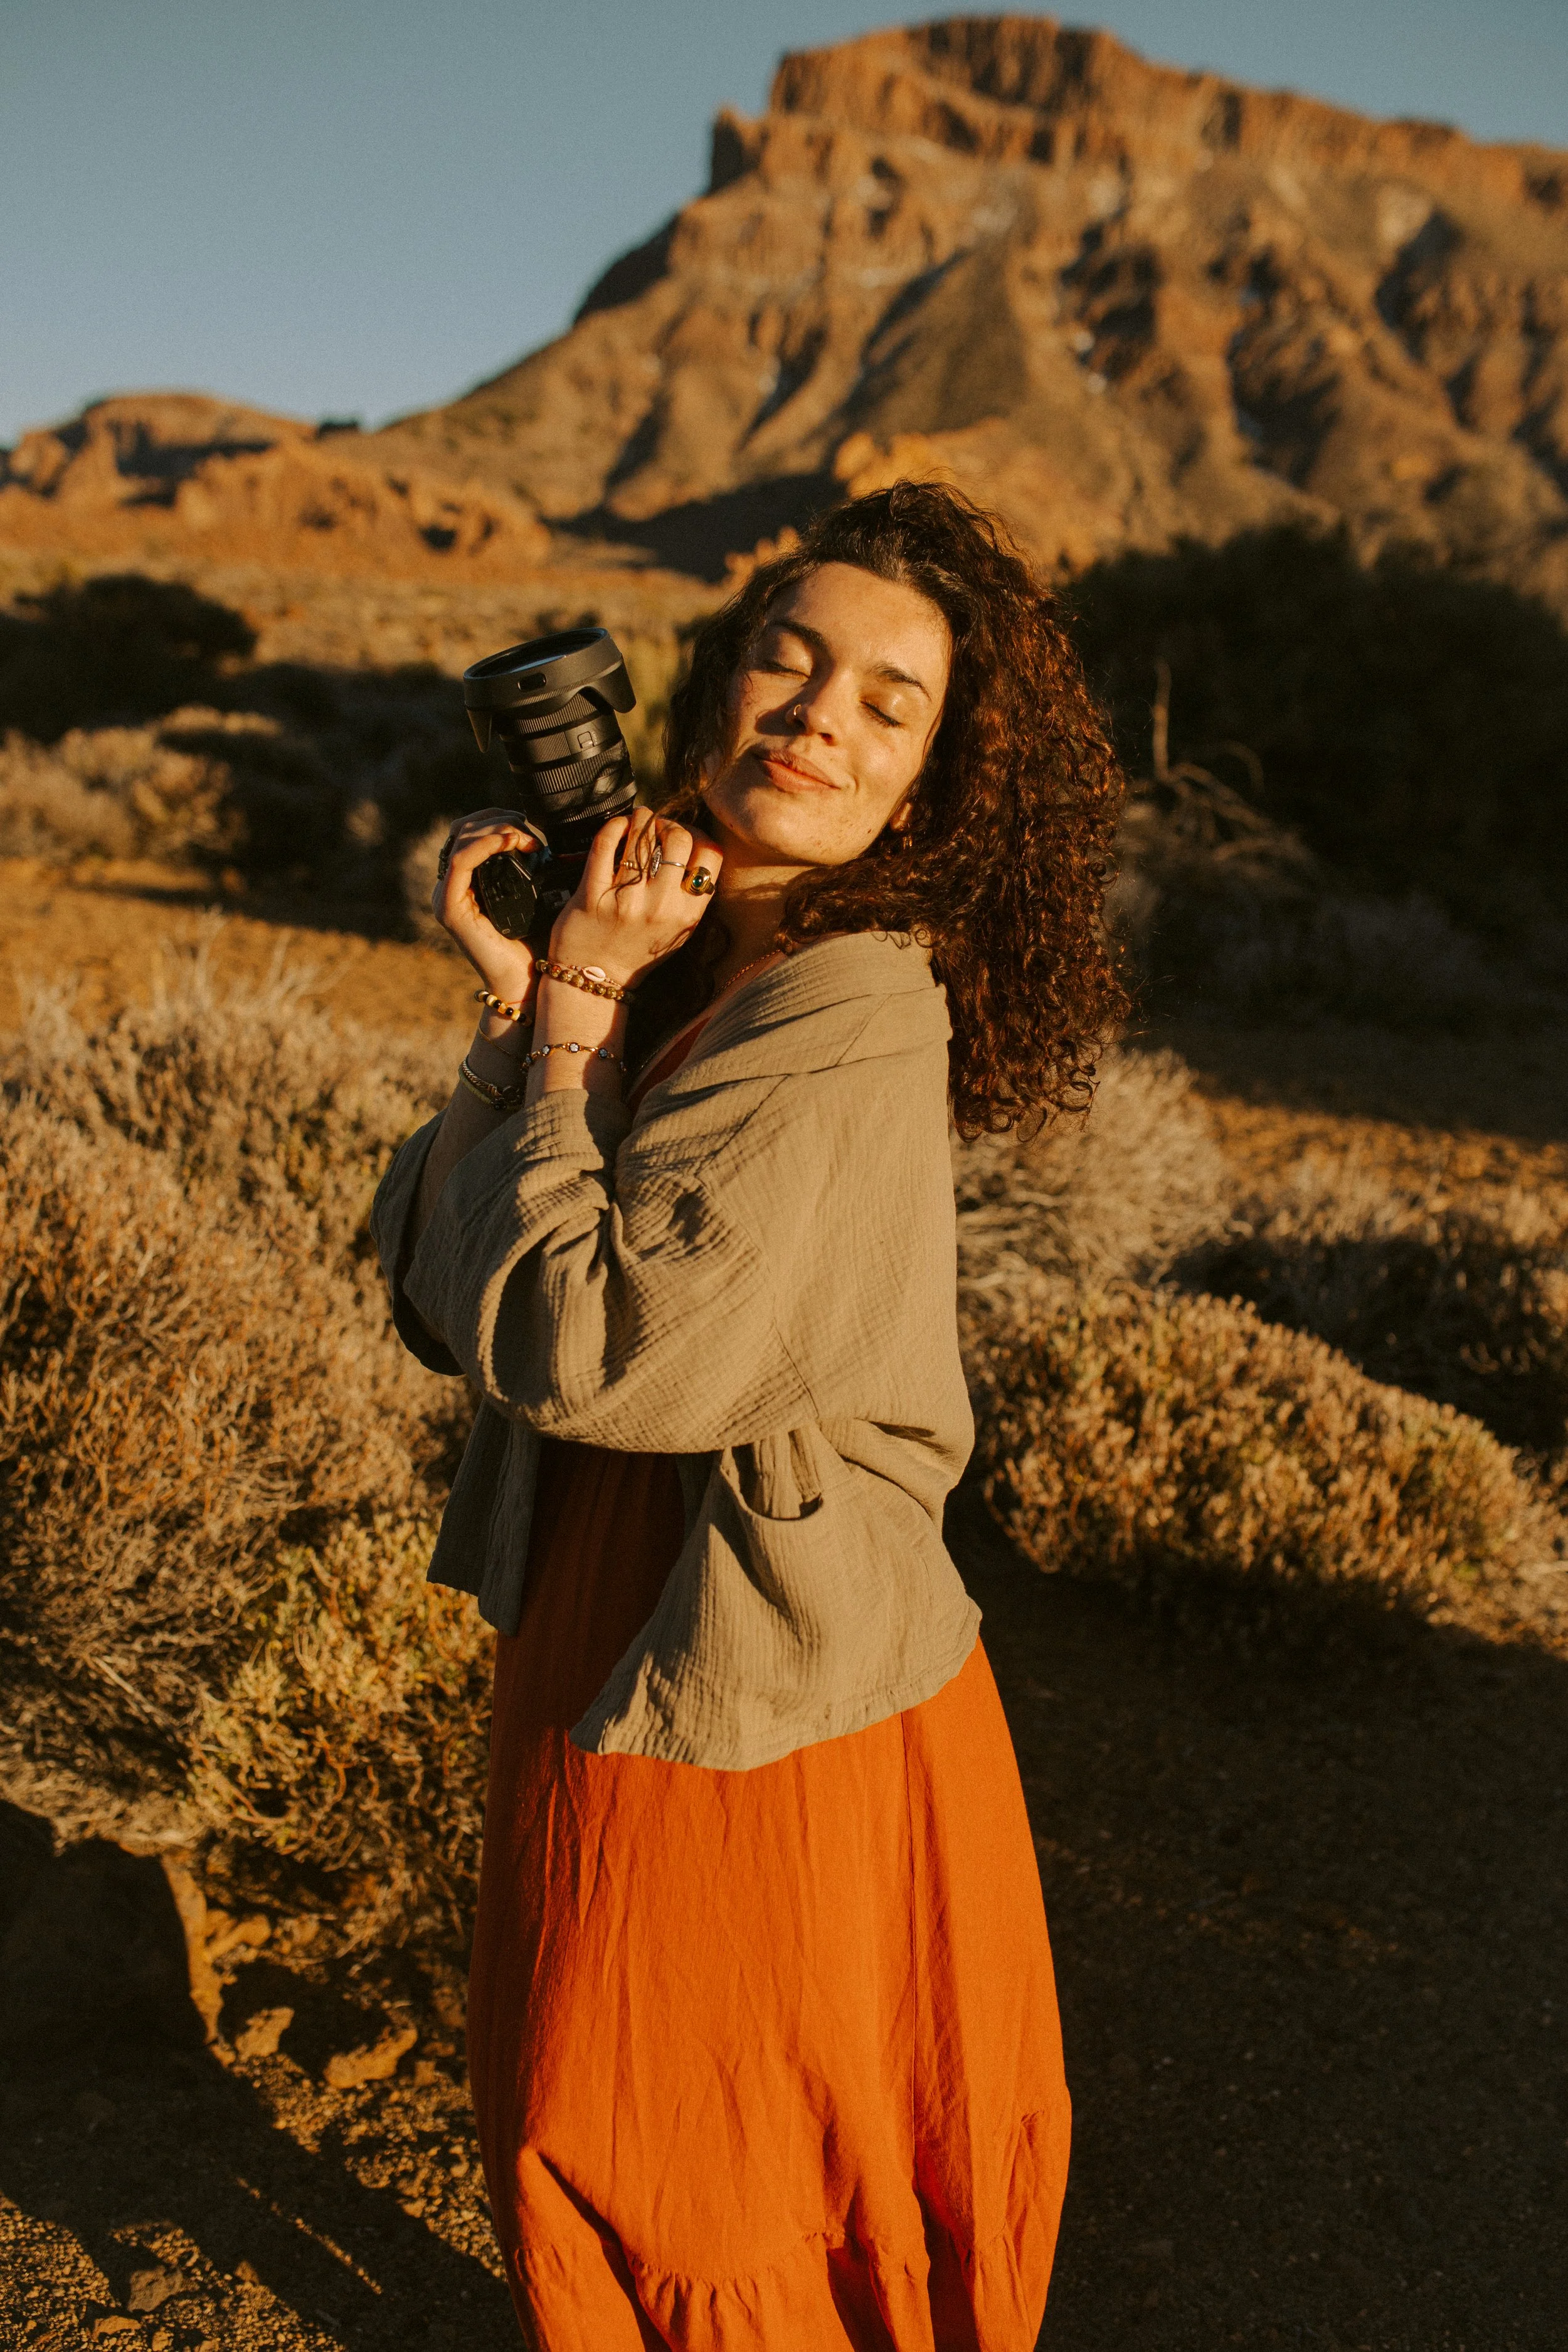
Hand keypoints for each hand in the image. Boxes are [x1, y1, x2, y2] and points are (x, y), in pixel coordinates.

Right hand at [431, 808, 539, 1013]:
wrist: (529, 984)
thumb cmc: (538, 944)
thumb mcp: (539, 895)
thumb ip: (536, 866)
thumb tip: (552, 835)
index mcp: (468, 881)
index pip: (470, 832)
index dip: (497, 818)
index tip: (527, 823)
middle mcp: (452, 886)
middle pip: (462, 830)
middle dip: (496, 819)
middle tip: (527, 827)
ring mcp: (447, 896)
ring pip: (460, 840)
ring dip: (495, 828)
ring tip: (524, 836)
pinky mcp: (449, 908)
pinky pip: (461, 862)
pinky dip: (485, 845)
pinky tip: (510, 842)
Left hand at [550, 809, 722, 986]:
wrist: (594, 980)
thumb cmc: (637, 954)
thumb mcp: (678, 933)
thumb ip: (693, 898)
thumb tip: (699, 850)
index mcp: (687, 914)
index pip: (710, 855)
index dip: (699, 835)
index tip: (685, 836)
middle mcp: (660, 906)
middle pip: (680, 838)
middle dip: (670, 823)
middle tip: (658, 827)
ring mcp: (626, 899)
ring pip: (643, 834)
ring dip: (641, 819)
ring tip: (637, 823)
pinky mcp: (592, 892)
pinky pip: (606, 843)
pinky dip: (614, 826)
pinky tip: (618, 828)